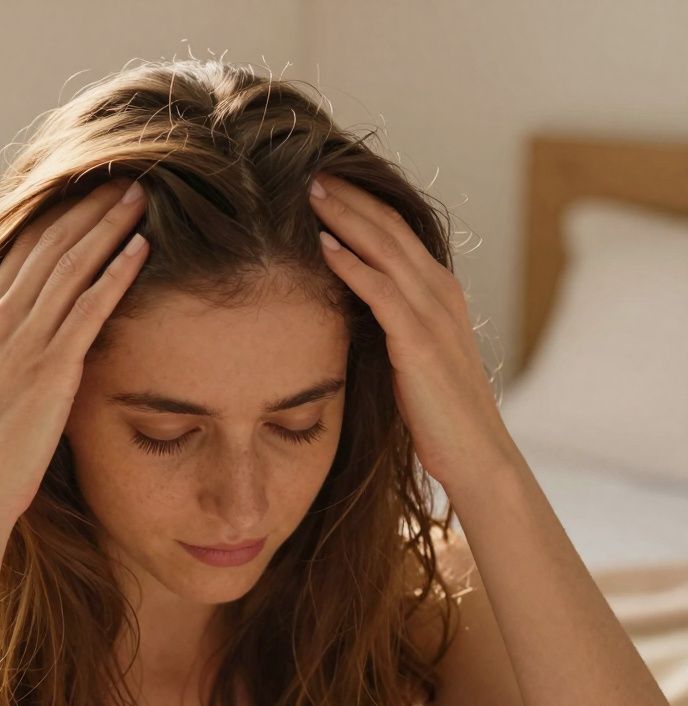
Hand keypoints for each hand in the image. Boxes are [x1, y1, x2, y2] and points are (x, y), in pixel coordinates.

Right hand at [0, 178, 149, 526]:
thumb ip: (11, 346)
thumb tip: (37, 327)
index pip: (24, 247)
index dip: (60, 212)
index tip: (89, 187)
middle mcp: (1, 320)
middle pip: (51, 243)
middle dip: (89, 205)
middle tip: (124, 176)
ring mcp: (25, 342)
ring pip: (72, 265)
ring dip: (109, 225)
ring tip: (140, 197)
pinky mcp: (52, 369)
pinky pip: (90, 308)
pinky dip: (117, 273)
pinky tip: (142, 250)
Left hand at [309, 172, 516, 489]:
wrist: (476, 455)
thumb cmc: (437, 408)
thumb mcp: (411, 348)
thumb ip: (388, 317)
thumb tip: (343, 296)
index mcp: (439, 289)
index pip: (397, 229)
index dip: (361, 200)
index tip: (325, 179)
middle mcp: (440, 292)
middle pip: (389, 228)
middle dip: (349, 197)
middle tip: (310, 169)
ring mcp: (433, 315)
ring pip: (385, 250)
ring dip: (345, 218)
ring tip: (309, 193)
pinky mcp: (419, 343)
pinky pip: (382, 293)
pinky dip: (352, 266)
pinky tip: (324, 247)